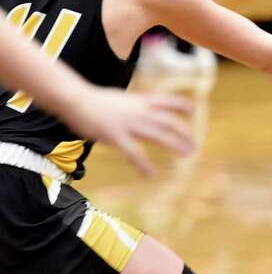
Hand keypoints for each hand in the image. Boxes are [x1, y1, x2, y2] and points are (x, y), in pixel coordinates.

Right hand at [68, 88, 194, 176]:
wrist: (75, 99)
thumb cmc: (94, 99)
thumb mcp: (120, 98)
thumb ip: (133, 106)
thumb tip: (140, 109)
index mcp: (140, 101)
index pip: (167, 101)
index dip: (181, 105)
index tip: (192, 110)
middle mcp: (139, 111)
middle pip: (169, 122)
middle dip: (184, 133)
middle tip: (194, 145)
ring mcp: (129, 124)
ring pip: (160, 136)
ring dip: (176, 145)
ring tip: (187, 155)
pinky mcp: (116, 137)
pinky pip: (135, 154)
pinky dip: (144, 165)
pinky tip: (151, 175)